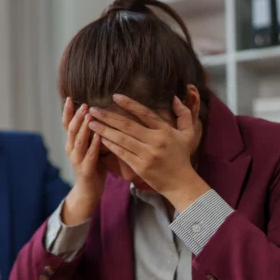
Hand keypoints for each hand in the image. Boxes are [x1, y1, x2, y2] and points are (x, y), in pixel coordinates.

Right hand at [61, 97, 107, 224]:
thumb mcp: (88, 147)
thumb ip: (88, 133)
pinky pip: (90, 155)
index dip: (67, 112)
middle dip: (77, 117)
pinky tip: (99, 136)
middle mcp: (71, 150)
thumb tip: (94, 114)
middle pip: (71, 130)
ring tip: (89, 116)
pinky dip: (94, 145)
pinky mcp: (86, 170)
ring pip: (78, 141)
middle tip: (84, 105)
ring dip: (83, 128)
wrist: (88, 191)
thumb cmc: (92, 166)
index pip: (66, 125)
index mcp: (71, 143)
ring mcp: (77, 160)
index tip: (69, 98)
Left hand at [88, 94, 209, 212]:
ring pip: (122, 139)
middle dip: (108, 116)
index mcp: (165, 130)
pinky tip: (100, 138)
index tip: (114, 96)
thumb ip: (184, 114)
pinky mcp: (140, 167)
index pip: (144, 113)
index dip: (129, 104)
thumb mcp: (189, 134)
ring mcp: (147, 154)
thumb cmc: (182, 157)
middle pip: (128, 125)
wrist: (181, 183)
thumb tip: (175, 98)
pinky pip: (122, 153)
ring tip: (90, 123)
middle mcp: (155, 141)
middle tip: (93, 109)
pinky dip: (110, 145)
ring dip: (104, 130)